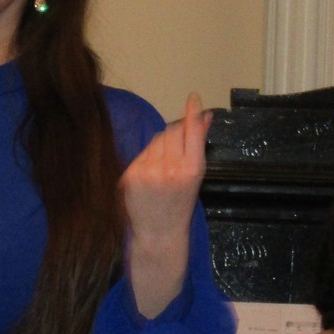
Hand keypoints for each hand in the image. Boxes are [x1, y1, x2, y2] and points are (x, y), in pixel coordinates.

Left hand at [120, 92, 212, 315]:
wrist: (158, 236)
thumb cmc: (180, 208)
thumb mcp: (195, 178)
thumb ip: (197, 147)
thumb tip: (203, 118)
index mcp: (191, 170)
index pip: (192, 131)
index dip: (193, 113)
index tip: (193, 98)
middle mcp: (169, 168)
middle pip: (171, 132)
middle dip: (176, 132)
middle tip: (178, 146)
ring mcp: (147, 172)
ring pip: (155, 141)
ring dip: (161, 145)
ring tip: (164, 166)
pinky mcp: (130, 175)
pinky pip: (141, 154)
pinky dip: (147, 158)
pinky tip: (151, 174)